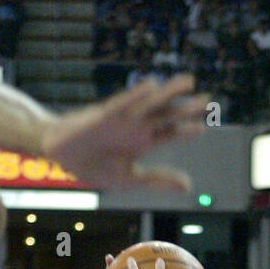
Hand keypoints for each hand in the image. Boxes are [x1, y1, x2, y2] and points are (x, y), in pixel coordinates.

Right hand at [40, 76, 206, 191]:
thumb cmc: (94, 167)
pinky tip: (151, 87)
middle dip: (185, 107)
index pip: (168, 133)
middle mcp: (135, 127)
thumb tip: (189, 186)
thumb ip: (159, 180)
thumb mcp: (131, 179)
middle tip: (207, 100)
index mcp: (141, 142)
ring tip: (189, 82)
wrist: (62, 157)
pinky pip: (121, 103)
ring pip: (149, 103)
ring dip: (169, 93)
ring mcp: (121, 119)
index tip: (203, 126)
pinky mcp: (103, 115)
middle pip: (165, 115)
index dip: (185, 129)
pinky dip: (135, 96)